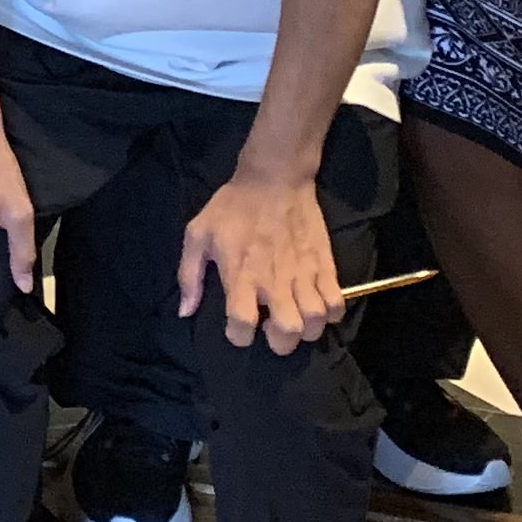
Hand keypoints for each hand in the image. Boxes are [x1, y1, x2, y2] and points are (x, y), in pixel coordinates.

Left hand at [179, 161, 342, 352]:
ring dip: (305, 330)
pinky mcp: (325, 265)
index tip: (238, 328)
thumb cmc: (232, 207)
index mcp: (241, 275)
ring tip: (294, 317)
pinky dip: (330, 314)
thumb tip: (185, 312)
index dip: (239, 336)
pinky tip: (316, 305)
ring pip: (315, 322)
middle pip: (287, 332)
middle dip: (279, 342)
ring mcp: (303, 274)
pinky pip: (337, 305)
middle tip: (271, 328)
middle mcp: (274, 280)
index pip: (242, 324)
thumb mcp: (198, 234)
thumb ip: (188, 275)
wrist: (274, 178)